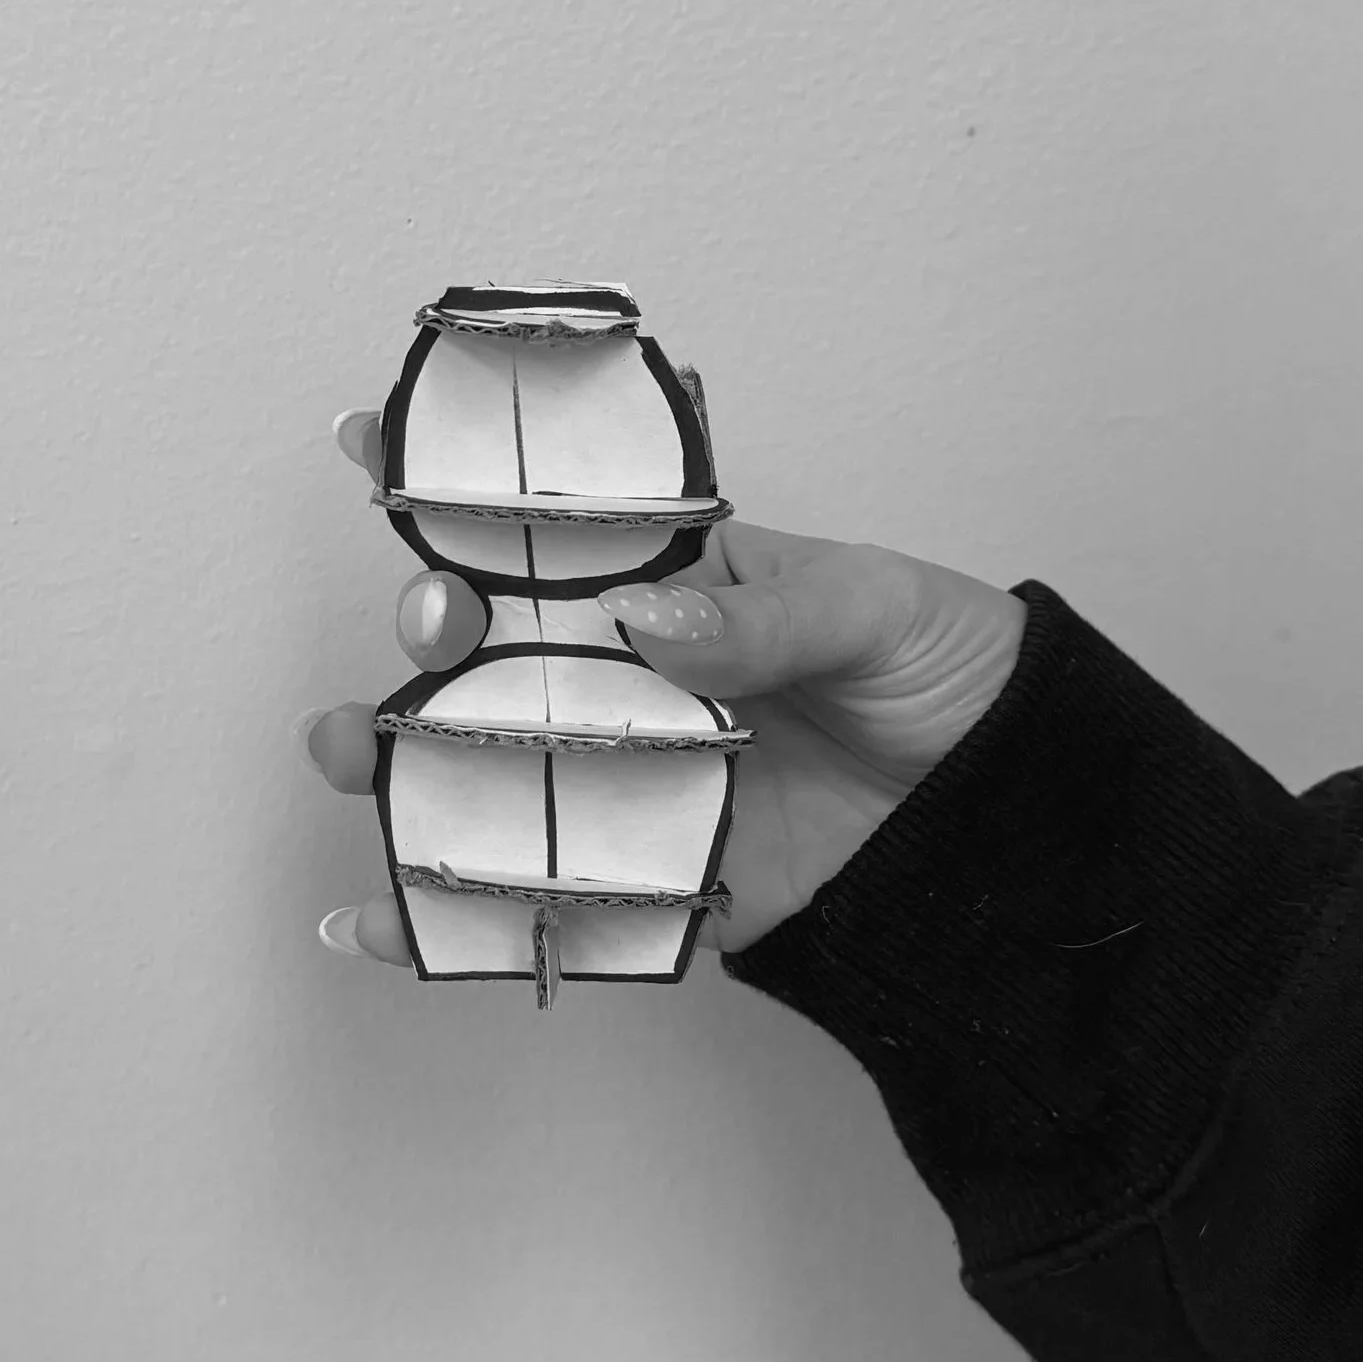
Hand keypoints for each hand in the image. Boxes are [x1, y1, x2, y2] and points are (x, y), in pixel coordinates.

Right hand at [300, 409, 1028, 964]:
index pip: (545, 525)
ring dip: (396, 762)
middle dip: (427, 632)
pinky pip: (540, 902)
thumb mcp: (870, 608)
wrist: (1013, 808)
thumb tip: (649, 623)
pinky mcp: (652, 882)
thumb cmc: (941, 667)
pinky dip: (447, 923)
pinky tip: (375, 924)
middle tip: (432, 627)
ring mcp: (628, 780)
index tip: (363, 437)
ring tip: (350, 752)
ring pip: (482, 772)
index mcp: (668, 584)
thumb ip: (766, 616)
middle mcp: (624, 679)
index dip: (451, 481)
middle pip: (487, 652)